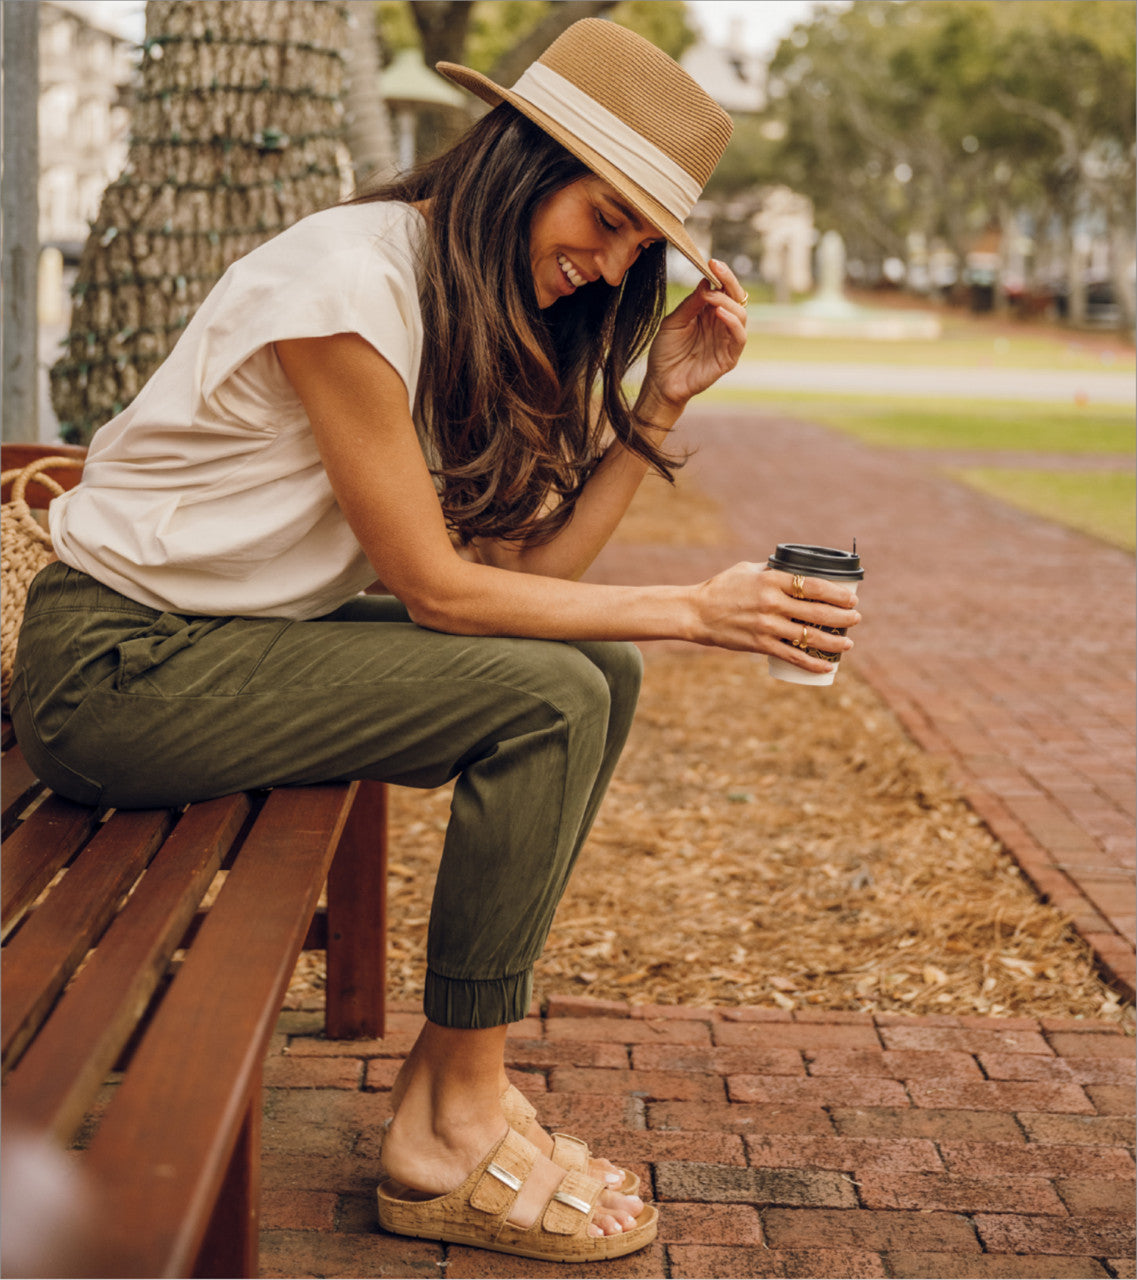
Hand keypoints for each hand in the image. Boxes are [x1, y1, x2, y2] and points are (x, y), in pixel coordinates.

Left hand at [640, 259, 747, 410]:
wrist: (660, 382)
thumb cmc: (665, 352)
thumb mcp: (673, 322)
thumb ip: (691, 304)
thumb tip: (706, 282)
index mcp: (709, 313)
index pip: (723, 289)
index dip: (721, 275)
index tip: (711, 262)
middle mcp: (721, 324)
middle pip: (736, 298)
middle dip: (728, 281)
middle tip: (716, 269)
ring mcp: (727, 340)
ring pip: (741, 315)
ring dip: (728, 301)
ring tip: (711, 296)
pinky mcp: (729, 358)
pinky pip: (739, 337)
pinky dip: (733, 323)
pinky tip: (720, 313)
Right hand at [691, 564, 860, 671]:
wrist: (697, 612)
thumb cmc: (722, 588)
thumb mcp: (747, 570)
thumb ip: (771, 570)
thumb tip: (793, 569)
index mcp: (771, 580)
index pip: (814, 586)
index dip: (838, 594)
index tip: (852, 598)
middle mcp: (772, 602)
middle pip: (818, 612)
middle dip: (843, 618)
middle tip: (856, 619)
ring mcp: (767, 625)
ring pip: (809, 636)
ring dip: (834, 642)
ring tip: (848, 644)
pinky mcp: (760, 644)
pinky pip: (792, 656)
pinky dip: (812, 663)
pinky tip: (827, 667)